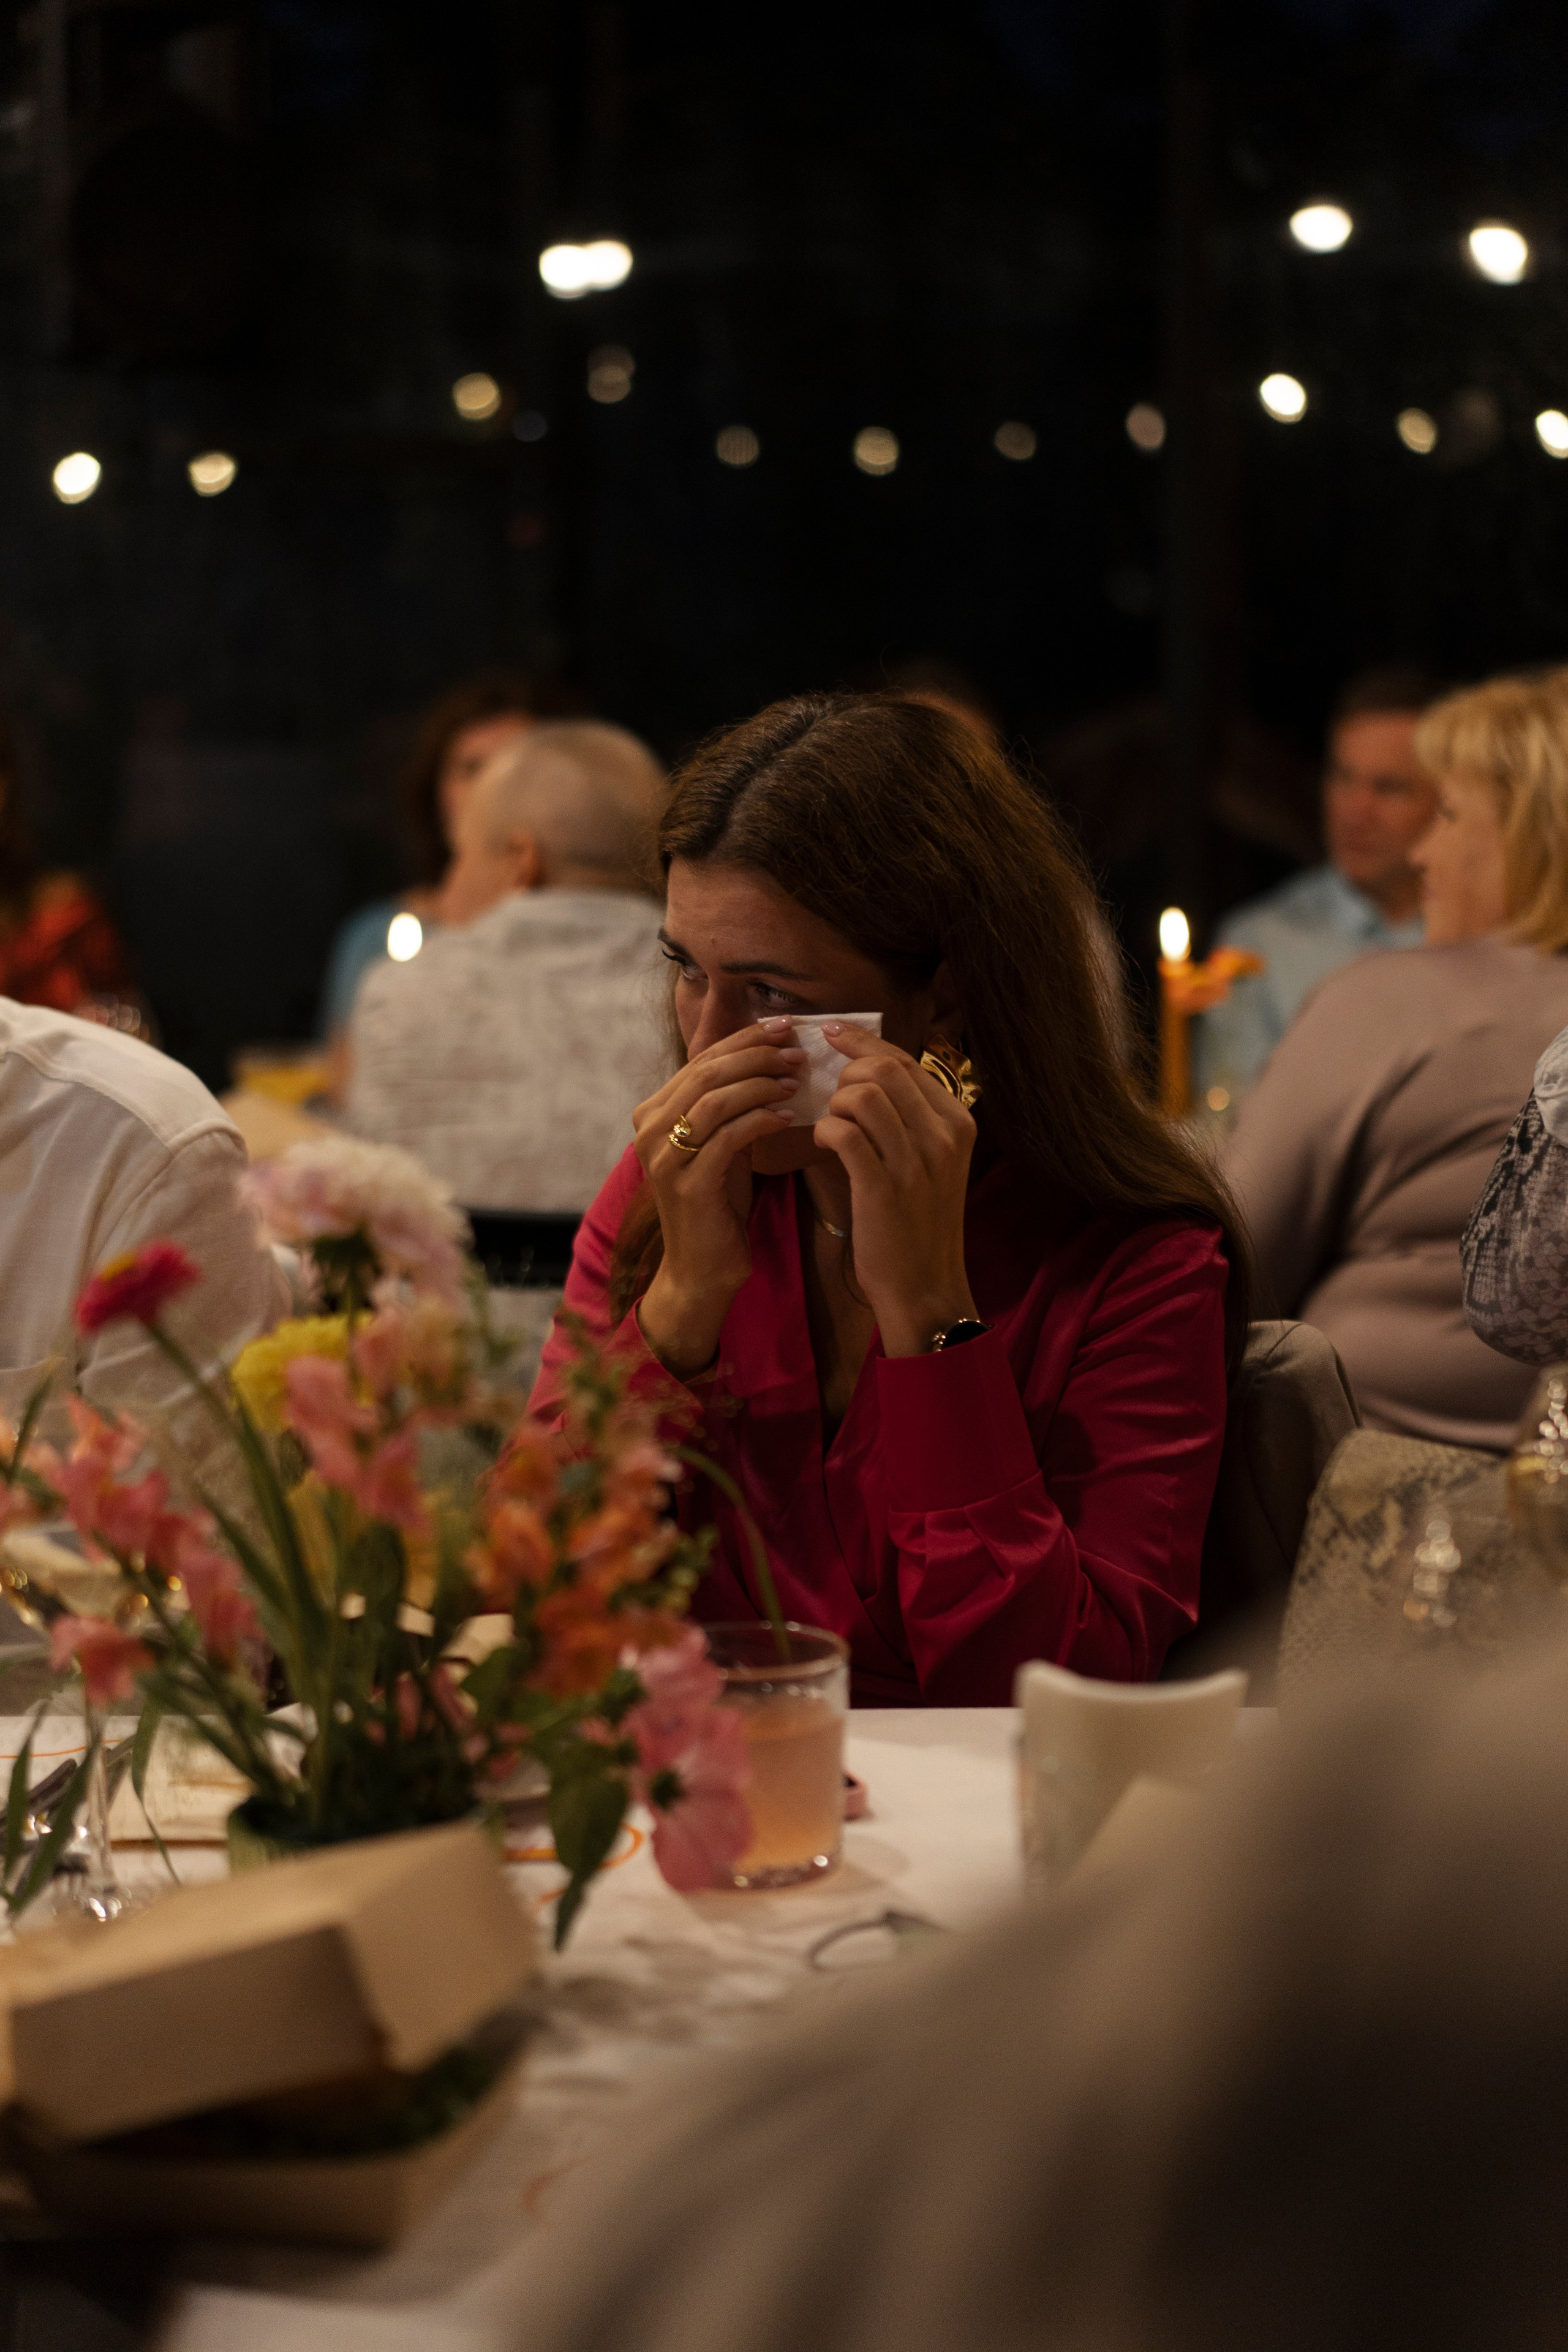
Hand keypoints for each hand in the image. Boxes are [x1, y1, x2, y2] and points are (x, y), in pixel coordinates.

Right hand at [632, 1017, 805, 1376]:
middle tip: (797, 1050)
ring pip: (717, 1099)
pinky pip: (730, 1137)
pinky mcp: (688, 1183)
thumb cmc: (717, 1203)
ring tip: (796, 1080)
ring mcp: (665, 1157)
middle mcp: (649, 1129)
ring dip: (762, 1083)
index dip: (744, 1039)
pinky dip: (762, 1120)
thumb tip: (770, 1055)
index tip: (785, 1027)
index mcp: (653, 1112)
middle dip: (757, 1055)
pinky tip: (788, 1117)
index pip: (701, 1060)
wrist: (702, 1268)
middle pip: (708, 1072)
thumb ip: (730, 1104)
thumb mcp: (720, 1144)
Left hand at [814, 1024, 978, 1357]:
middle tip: (833, 1096)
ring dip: (836, 1104)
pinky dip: (826, 1130)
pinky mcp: (883, 1187)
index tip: (832, 1034)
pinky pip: (844, 1133)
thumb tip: (870, 1070)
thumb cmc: (919, 1222)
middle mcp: (944, 1136)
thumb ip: (912, 1117)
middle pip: (885, 1069)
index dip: (863, 1043)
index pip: (907, 1061)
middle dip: (846, 1073)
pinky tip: (824, 1143)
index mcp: (958, 1123)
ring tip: (833, 1125)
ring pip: (864, 1095)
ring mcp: (916, 1162)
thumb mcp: (932, 1162)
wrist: (924, 1285)